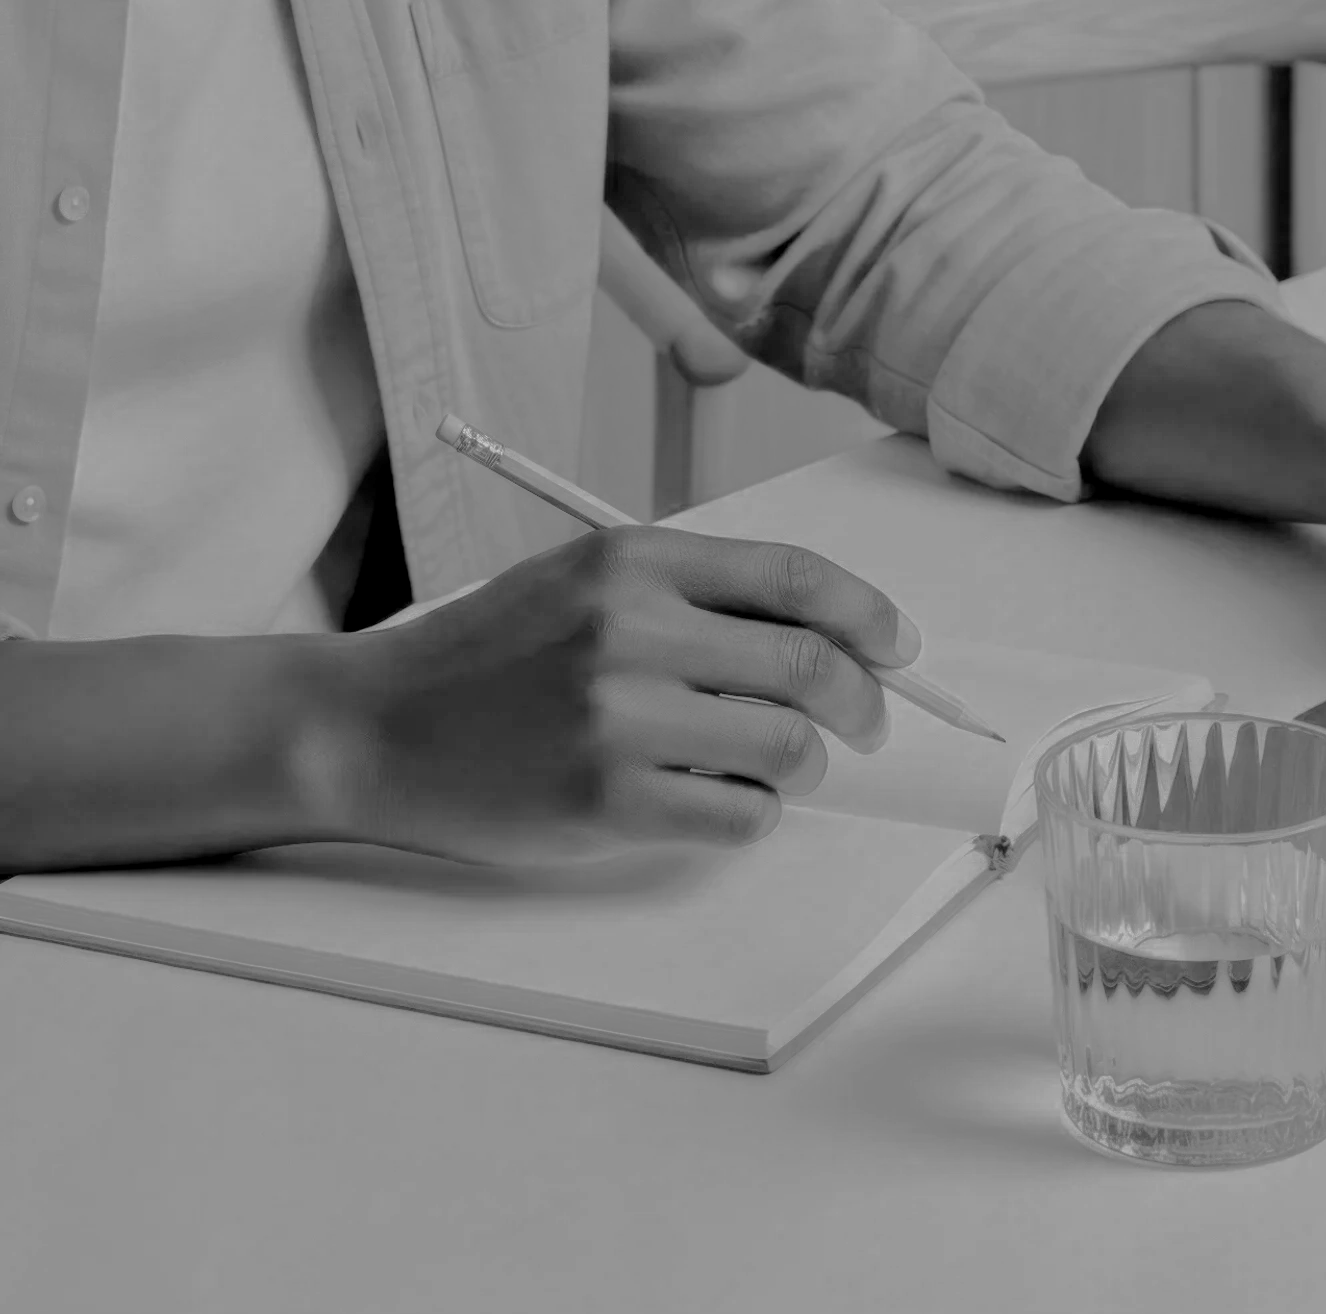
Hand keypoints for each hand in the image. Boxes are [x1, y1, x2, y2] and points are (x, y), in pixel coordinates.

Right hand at [307, 528, 917, 864]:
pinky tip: (717, 801)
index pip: (796, 577)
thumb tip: (830, 640)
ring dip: (802, 766)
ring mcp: (618, 718)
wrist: (372, 726)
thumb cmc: (491, 657)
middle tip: (864, 727)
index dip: (869, 616)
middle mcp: (631, 629)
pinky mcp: (607, 801)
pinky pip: (741, 815)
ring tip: (771, 768)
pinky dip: (753, 814)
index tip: (899, 648)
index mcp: (634, 562)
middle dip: (863, 703)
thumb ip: (696, 598)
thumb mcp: (586, 584)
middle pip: (811, 666)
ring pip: (788, 746)